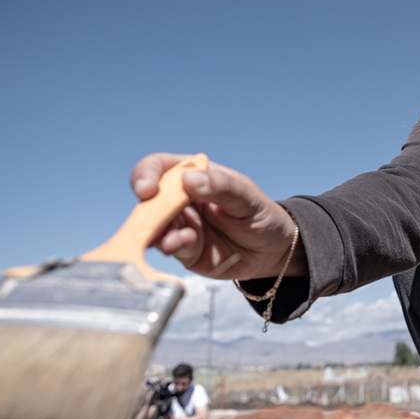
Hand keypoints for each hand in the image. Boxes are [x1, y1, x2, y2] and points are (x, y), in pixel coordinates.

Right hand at [130, 153, 306, 279]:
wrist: (273, 251)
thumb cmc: (262, 215)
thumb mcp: (248, 198)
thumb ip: (222, 187)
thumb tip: (189, 179)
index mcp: (194, 176)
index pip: (159, 167)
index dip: (146, 175)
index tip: (147, 189)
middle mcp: (181, 200)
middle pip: (149, 201)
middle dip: (146, 211)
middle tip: (152, 220)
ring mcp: (182, 226)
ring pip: (155, 227)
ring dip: (157, 232)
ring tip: (174, 239)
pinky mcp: (186, 250)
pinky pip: (171, 247)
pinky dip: (172, 246)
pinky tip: (184, 244)